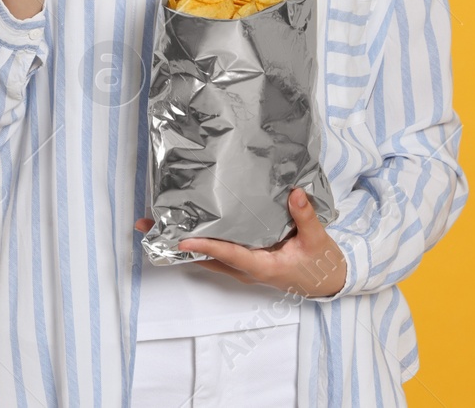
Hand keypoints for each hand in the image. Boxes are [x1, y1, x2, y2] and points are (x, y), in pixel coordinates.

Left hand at [134, 187, 347, 298]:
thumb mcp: (317, 240)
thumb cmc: (321, 263)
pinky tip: (183, 229)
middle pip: (206, 259)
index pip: (229, 255)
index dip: (205, 247)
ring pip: (206, 258)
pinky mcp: (243, 262)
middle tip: (146, 228)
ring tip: (154, 226)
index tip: (181, 239)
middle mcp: (246, 269)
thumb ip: (305, 217)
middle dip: (176, 244)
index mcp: (263, 266)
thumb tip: (295, 193)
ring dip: (181, 244)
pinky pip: (215, 255)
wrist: (328, 281)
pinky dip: (196, 243)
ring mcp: (242, 267)